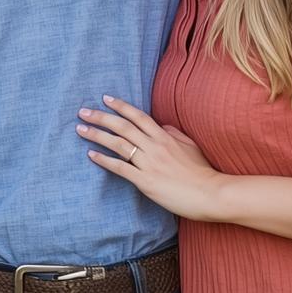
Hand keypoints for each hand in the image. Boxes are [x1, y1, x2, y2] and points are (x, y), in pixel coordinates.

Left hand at [77, 96, 224, 221]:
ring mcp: (149, 164)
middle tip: (82, 112)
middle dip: (101, 117)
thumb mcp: (190, 146)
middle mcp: (154, 147)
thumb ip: (173, 133)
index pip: (138, 116)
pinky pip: (120, 168)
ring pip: (118, 144)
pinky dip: (104, 160)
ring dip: (97, 135)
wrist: (211, 194)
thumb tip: (160, 125)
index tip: (105, 98)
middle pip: (123, 126)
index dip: (120, 106)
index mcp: (165, 137)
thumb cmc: (202, 171)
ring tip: (80, 129)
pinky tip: (91, 155)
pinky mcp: (145, 181)